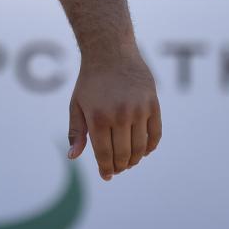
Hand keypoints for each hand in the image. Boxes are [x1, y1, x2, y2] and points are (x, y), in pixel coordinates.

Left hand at [67, 45, 160, 180]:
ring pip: (140, 147)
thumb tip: (73, 157)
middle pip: (123, 154)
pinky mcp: (152, 104)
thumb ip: (76, 132)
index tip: (106, 176)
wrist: (111, 53)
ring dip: (135, 159)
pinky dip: (150, 147)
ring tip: (128, 162)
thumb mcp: (77, 105)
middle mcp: (119, 115)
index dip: (106, 169)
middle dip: (120, 166)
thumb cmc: (91, 81)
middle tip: (117, 170)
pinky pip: (155, 134)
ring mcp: (138, 110)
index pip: (104, 154)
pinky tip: (143, 151)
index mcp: (97, 117)